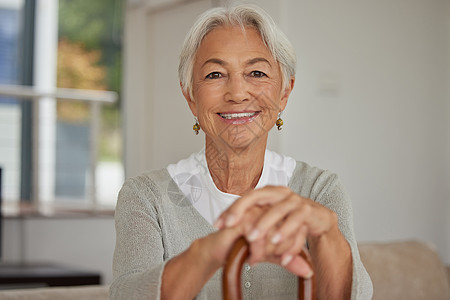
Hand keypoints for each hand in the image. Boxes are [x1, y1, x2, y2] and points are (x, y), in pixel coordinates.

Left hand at [214, 186, 337, 277]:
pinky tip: (277, 246)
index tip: (218, 224)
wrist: (319, 219)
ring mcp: (295, 200)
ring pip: (278, 210)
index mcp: (268, 192)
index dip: (232, 209)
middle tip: (230, 227)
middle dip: (243, 212)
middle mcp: (280, 193)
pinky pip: (296, 222)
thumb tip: (222, 229)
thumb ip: (248, 221)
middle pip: (258, 197)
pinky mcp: (308, 211)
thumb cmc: (289, 218)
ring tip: (253, 239)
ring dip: (264, 225)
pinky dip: (287, 235)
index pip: (246, 196)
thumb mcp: (268, 219)